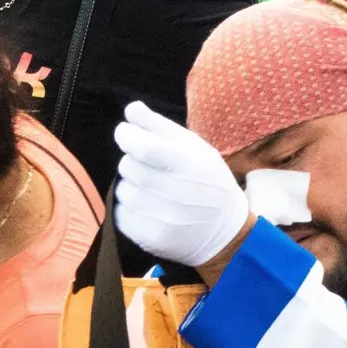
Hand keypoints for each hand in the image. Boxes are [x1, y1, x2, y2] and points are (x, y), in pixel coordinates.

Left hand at [113, 102, 251, 267]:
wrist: (224, 232)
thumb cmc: (209, 180)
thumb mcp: (195, 147)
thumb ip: (159, 125)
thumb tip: (130, 109)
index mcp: (188, 165)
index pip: (142, 147)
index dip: (127, 136)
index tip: (128, 134)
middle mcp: (175, 193)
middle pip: (127, 166)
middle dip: (132, 162)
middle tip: (151, 167)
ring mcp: (161, 219)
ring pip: (122, 191)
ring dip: (131, 186)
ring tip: (154, 190)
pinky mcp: (149, 238)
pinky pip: (122, 214)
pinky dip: (130, 209)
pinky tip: (151, 209)